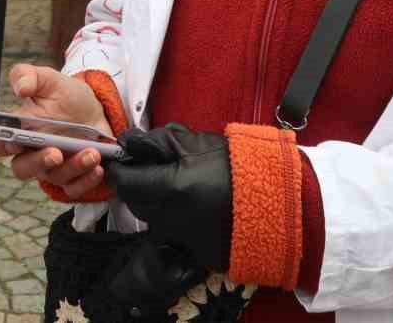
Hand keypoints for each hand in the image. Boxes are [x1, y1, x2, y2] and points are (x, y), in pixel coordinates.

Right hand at [0, 64, 111, 200]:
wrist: (96, 110)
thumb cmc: (66, 97)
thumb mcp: (50, 80)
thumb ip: (29, 75)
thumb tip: (21, 87)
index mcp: (16, 132)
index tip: (12, 140)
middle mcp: (30, 154)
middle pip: (22, 169)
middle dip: (38, 161)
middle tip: (56, 151)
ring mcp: (51, 169)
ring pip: (53, 177)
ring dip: (73, 166)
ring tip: (91, 152)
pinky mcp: (72, 179)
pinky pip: (74, 189)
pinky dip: (86, 180)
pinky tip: (97, 166)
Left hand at [105, 124, 232, 272]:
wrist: (273, 200)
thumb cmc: (234, 166)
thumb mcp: (193, 144)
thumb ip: (154, 142)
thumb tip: (127, 141)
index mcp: (167, 189)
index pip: (123, 183)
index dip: (119, 169)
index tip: (123, 160)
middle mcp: (168, 218)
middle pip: (134, 201)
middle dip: (136, 183)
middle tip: (150, 167)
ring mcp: (180, 238)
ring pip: (150, 216)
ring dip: (153, 199)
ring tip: (174, 182)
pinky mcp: (193, 251)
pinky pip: (170, 231)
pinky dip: (172, 216)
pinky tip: (189, 202)